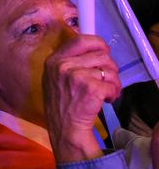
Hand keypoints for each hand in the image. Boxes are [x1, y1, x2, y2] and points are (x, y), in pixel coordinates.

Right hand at [43, 33, 120, 162]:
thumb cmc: (62, 104)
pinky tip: (104, 101)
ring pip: (109, 70)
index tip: (104, 52)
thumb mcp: (55, 77)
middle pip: (101, 55)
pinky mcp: (90, 88)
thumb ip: (70, 61)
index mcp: (54, 60)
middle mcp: (63, 65)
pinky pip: (112, 84)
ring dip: (113, 82)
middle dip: (109, 68)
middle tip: (106, 81)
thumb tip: (96, 50)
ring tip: (106, 93)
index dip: (98, 44)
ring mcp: (76, 76)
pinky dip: (113, 94)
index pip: (81, 39)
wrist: (64, 129)